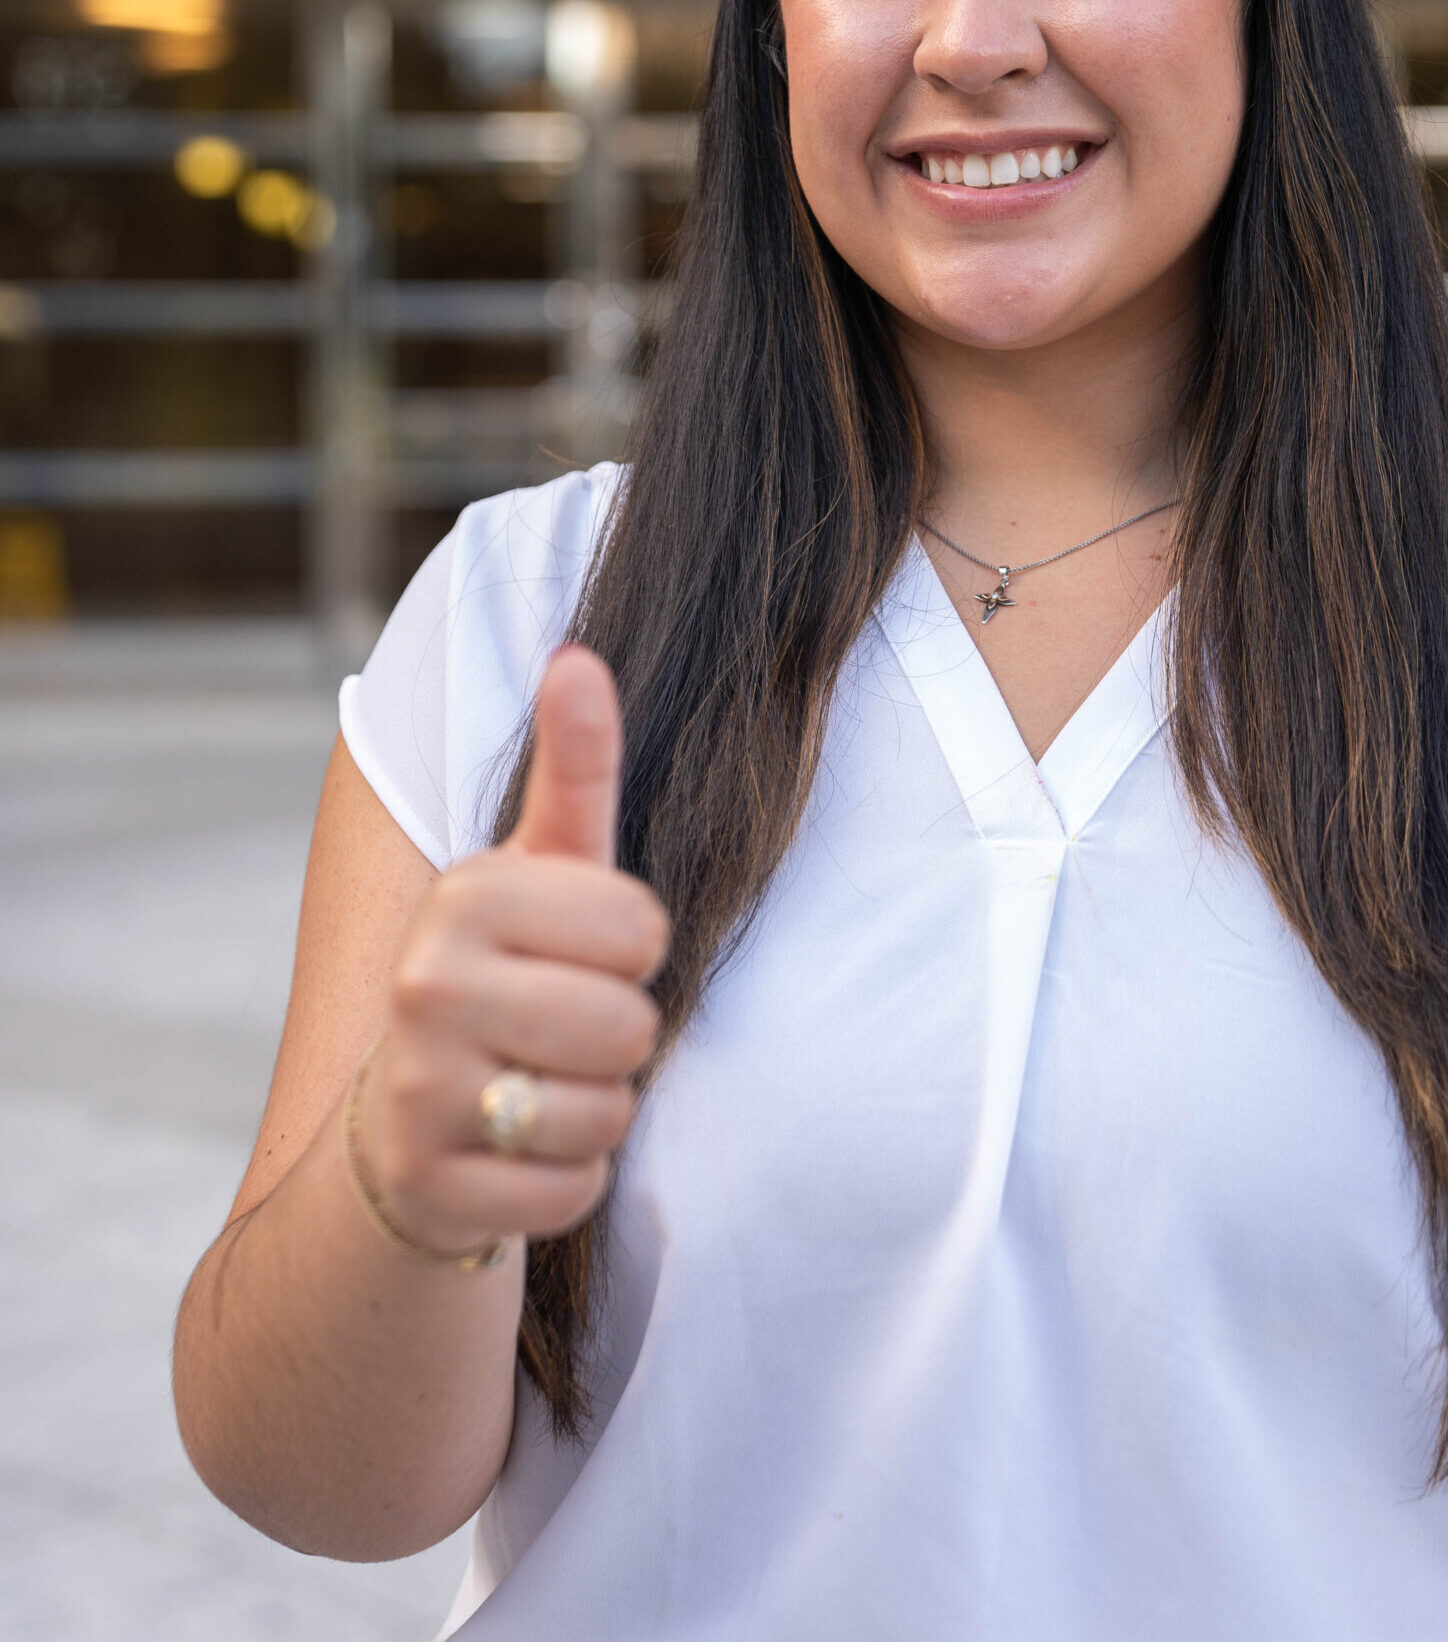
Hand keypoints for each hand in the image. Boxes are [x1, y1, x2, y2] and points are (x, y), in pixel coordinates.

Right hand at [358, 646, 667, 1254]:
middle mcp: (426, 985)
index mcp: (466, 896)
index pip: (642, 931)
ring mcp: (419, 1092)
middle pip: (629, 1027)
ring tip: (539, 1087)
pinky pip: (571, 1191)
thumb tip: (579, 654)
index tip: (578, 954)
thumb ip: (575, 766)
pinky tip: (518, 1151)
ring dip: (595, 1112)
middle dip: (619, 1038)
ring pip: (605, 1113)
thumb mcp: (544, 866)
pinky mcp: (429, 1187)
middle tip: (561, 1030)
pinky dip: (566, 1181)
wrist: (406, 1121)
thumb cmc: (506, 970)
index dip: (633, 952)